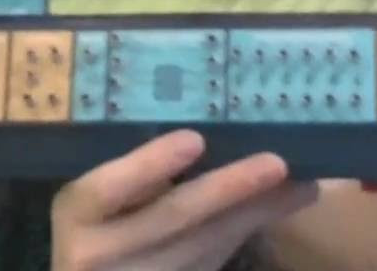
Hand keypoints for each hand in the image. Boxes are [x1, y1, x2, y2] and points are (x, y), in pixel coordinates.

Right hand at [51, 129, 317, 270]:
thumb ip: (136, 167)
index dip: (149, 166)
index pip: (106, 189)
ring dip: (256, 212)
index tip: (193, 140)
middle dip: (227, 190)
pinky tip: (283, 205)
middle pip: (171, 220)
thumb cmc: (95, 218)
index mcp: (75, 212)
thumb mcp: (97, 193)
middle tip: (276, 163)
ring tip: (301, 182)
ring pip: (205, 247)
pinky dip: (251, 228)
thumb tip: (202, 119)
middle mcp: (97, 252)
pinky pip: (215, 259)